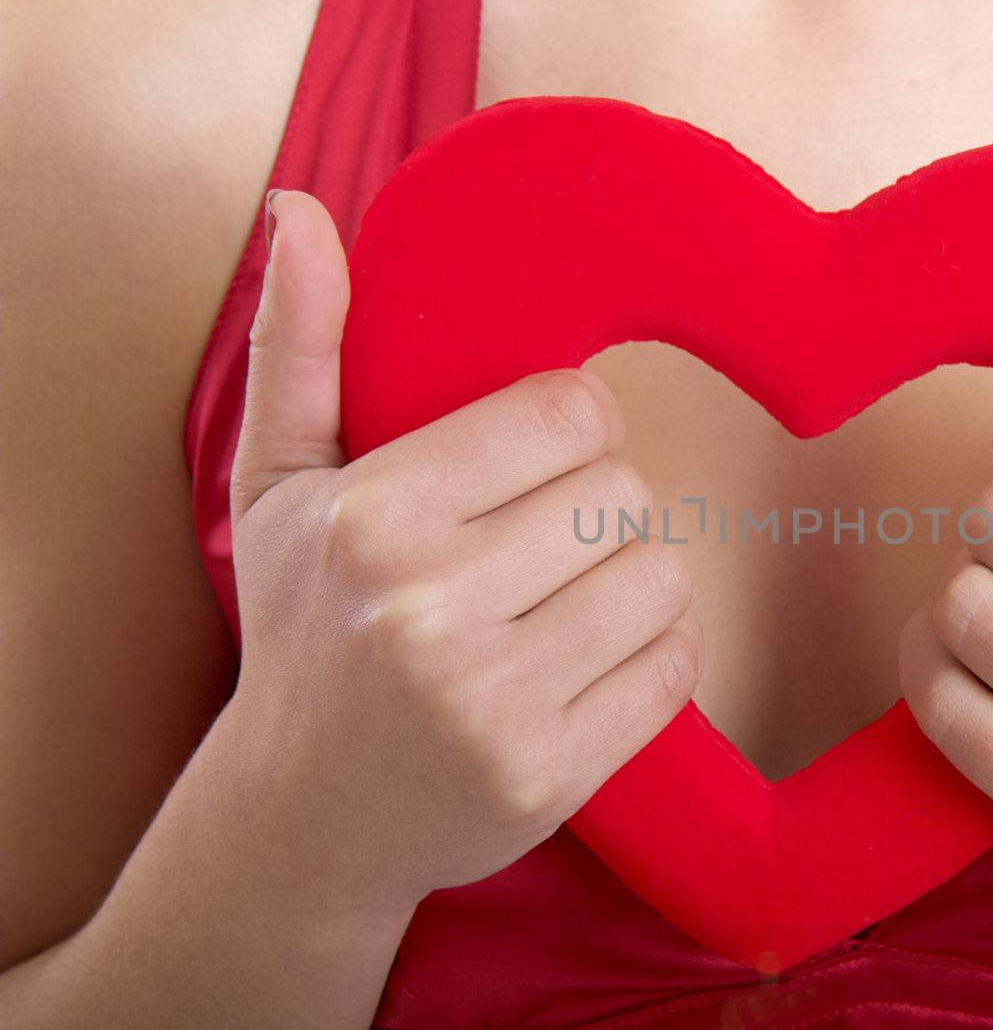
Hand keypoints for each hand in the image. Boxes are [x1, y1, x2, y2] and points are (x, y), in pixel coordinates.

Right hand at [222, 191, 700, 911]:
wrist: (305, 818)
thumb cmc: (304, 629)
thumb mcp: (278, 485)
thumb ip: (298, 345)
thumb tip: (296, 211)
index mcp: (372, 516)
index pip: (571, 413)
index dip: (573, 429)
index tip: (537, 462)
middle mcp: (427, 610)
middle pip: (624, 494)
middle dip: (598, 509)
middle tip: (542, 545)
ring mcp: (492, 703)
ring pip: (662, 576)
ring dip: (632, 582)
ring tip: (562, 604)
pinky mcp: (550, 775)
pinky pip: (676, 667)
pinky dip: (653, 657)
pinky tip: (585, 665)